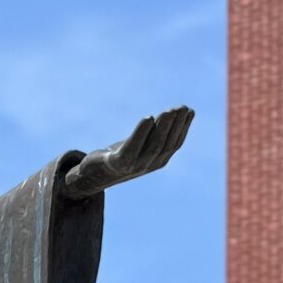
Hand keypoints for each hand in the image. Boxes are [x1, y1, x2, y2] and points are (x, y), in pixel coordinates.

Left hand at [60, 105, 193, 198]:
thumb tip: (174, 114)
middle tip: (180, 107)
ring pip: (154, 145)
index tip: (189, 111)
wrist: (93, 174)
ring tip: (168, 111)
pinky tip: (147, 118)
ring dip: (163, 127)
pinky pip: (132, 147)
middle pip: (166, 144)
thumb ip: (155, 133)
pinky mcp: (117, 163)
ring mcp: (134, 166)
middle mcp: (149, 165)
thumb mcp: (140, 144)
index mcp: (157, 161)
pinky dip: (141, 133)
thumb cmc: (119, 155)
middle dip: (175, 125)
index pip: (175, 144)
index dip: (183, 128)